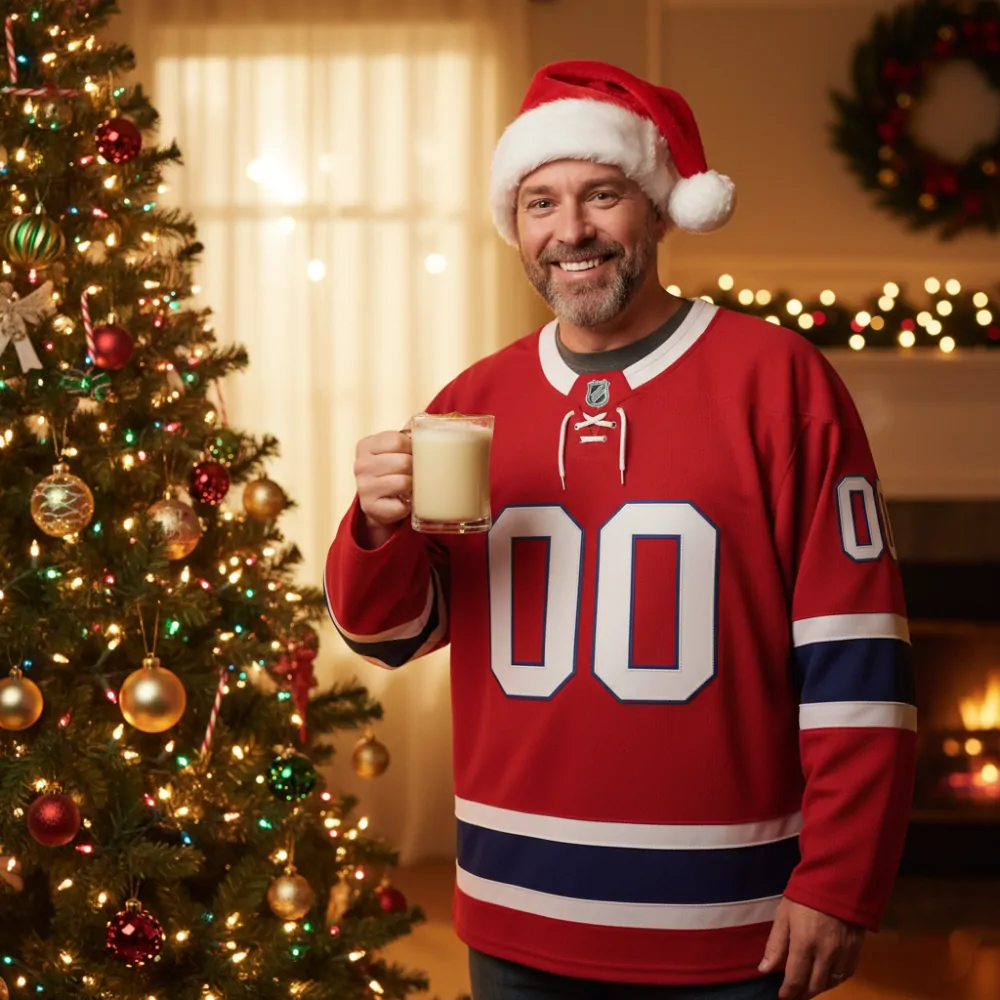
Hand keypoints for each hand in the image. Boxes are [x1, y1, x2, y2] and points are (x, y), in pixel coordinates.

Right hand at [354, 428, 411, 547]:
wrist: (380, 503)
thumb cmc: (393, 470)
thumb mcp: (395, 449)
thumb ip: (407, 434)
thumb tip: (422, 417)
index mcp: (366, 445)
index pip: (398, 440)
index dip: (412, 448)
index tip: (413, 455)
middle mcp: (360, 465)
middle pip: (403, 461)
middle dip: (416, 468)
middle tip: (414, 473)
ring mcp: (363, 487)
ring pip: (404, 482)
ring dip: (414, 486)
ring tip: (410, 487)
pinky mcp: (370, 507)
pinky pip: (402, 505)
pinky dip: (408, 505)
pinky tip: (403, 501)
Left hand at [759, 897, 864, 997]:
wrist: (838, 881)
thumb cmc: (805, 895)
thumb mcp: (784, 915)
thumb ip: (775, 945)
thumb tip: (764, 970)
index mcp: (804, 943)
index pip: (796, 979)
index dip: (788, 992)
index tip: (782, 996)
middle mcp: (826, 953)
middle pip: (815, 985)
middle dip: (803, 994)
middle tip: (794, 995)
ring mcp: (843, 953)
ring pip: (831, 982)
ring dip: (819, 988)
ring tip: (808, 987)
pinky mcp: (856, 950)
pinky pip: (846, 974)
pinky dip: (835, 980)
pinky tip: (827, 977)